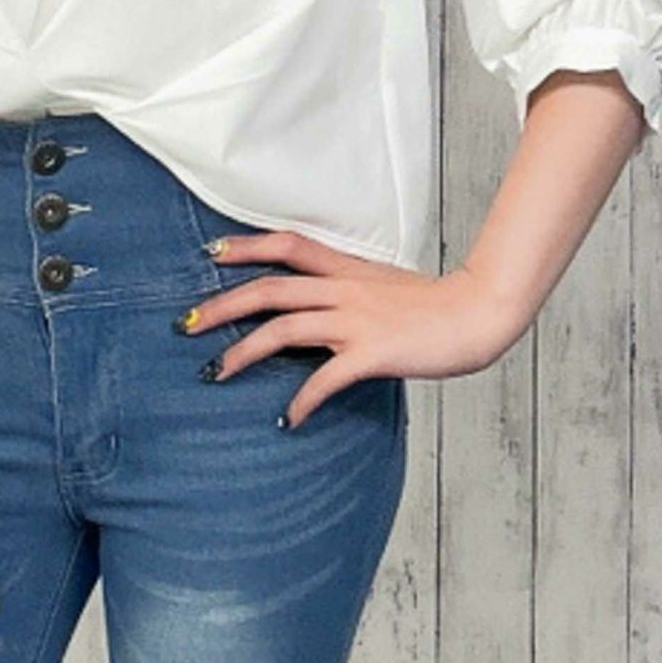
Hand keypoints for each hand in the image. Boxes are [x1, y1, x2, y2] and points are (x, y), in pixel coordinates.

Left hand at [191, 230, 526, 427]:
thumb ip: (348, 288)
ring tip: (214, 372)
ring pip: (284, 328)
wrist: (477, 312)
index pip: (287, 244)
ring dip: (243, 352)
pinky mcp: (372, 353)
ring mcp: (356, 320)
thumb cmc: (434, 304)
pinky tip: (288, 418)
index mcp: (346, 269)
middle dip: (220, 305)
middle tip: (184, 323)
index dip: (246, 245)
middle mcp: (343, 289)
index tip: (210, 252)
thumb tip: (318, 303)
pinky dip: (302, 399)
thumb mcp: (384, 284)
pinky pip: (325, 377)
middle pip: (268, 289)